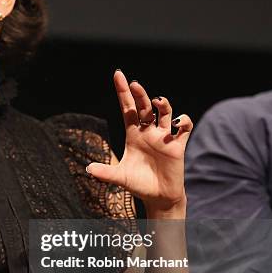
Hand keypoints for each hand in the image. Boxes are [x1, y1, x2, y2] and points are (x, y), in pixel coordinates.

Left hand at [87, 70, 192, 211]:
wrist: (159, 197)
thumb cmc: (138, 184)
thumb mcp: (120, 178)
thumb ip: (105, 173)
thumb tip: (88, 169)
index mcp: (133, 134)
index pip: (127, 108)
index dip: (123, 92)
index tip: (118, 75)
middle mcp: (148, 132)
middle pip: (144, 107)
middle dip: (140, 94)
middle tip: (134, 84)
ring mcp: (163, 137)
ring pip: (164, 113)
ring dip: (163, 105)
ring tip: (157, 101)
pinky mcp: (177, 146)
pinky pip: (184, 128)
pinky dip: (183, 121)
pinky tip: (177, 122)